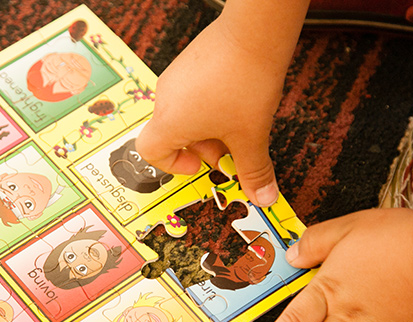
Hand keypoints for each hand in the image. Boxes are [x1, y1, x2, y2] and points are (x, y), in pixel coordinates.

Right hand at [135, 16, 288, 206]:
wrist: (254, 32)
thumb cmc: (244, 82)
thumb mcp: (251, 136)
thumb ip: (253, 171)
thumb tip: (263, 197)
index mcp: (170, 121)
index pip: (150, 153)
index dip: (173, 165)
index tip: (200, 164)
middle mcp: (166, 98)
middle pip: (174, 134)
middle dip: (205, 147)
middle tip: (233, 147)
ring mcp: (176, 76)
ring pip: (186, 113)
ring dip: (211, 125)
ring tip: (240, 120)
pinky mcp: (190, 61)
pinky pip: (194, 92)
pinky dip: (213, 103)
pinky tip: (239, 97)